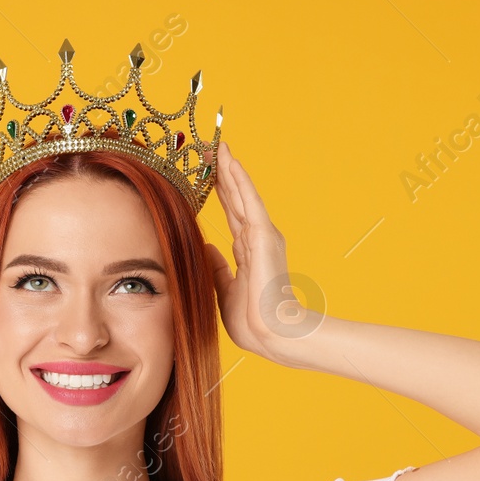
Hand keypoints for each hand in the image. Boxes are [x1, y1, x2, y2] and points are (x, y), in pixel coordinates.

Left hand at [203, 142, 319, 364]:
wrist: (273, 334)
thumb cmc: (253, 322)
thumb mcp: (225, 291)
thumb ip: (217, 268)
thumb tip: (206, 248)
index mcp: (248, 253)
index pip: (231, 216)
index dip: (221, 195)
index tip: (208, 176)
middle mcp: (257, 239)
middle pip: (236, 200)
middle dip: (223, 175)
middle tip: (211, 150)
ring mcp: (262, 235)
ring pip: (242, 195)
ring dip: (230, 169)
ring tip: (218, 146)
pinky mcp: (263, 235)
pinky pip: (248, 201)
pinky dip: (240, 180)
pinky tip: (230, 161)